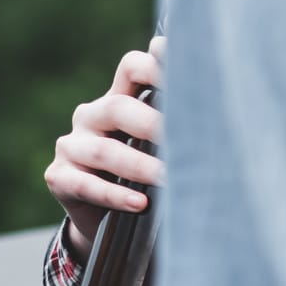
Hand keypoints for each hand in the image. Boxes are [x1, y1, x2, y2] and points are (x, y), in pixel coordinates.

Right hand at [43, 38, 165, 258]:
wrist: (105, 220)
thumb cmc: (144, 176)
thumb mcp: (159, 148)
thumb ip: (177, 129)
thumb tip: (226, 125)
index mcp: (117, 98)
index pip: (132, 67)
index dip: (155, 64)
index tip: (183, 69)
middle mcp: (91, 116)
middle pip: (116, 107)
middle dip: (151, 124)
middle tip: (181, 141)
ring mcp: (71, 146)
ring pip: (103, 151)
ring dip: (138, 167)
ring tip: (167, 179)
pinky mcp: (59, 177)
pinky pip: (85, 184)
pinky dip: (114, 196)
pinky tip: (140, 204)